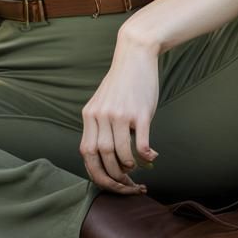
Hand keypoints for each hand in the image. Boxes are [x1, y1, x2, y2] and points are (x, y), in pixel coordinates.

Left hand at [79, 38, 160, 194]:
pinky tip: (151, 157)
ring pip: (120, 153)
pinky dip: (145, 157)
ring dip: (129, 167)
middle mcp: (102, 115)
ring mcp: (120, 114)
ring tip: (138, 169)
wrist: (135, 54)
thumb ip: (101, 125)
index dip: (97, 173)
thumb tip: (108, 157)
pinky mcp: (140, 112)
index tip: (108, 183)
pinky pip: (141, 144)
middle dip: (115, 177)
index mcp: (90, 115)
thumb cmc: (122, 82)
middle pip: (103, 157)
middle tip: (127, 184)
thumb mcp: (103, 102)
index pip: (87, 154)